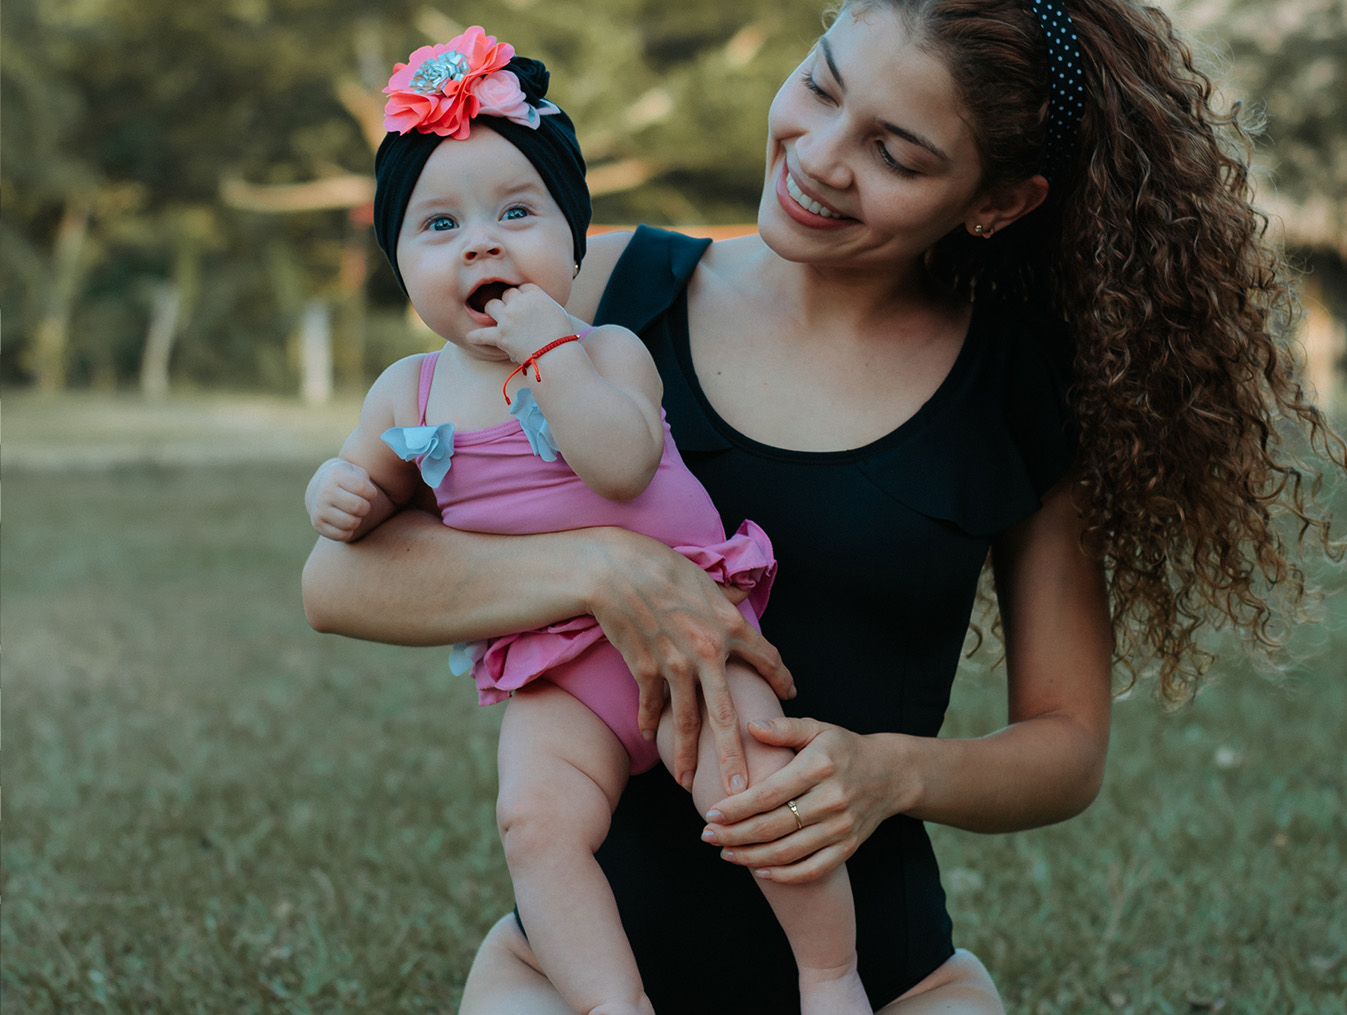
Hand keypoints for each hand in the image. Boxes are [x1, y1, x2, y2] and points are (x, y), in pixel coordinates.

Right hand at [306, 457, 379, 540]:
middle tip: (362, 503)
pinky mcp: (318, 525)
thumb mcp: (357, 470)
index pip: (365, 489)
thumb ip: (372, 470)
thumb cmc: (348, 480)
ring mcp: (319, 509)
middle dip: (366, 507)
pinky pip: (343, 535)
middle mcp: (324, 491)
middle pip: (359, 507)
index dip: (372, 493)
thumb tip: (392, 466)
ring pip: (352, 523)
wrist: (320, 489)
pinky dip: (349, 530)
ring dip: (358, 519)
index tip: (368, 492)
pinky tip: (345, 521)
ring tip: (354, 512)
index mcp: (336, 474)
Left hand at [466, 283, 575, 363]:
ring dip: (493, 310)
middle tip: (513, 312)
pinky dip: (475, 336)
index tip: (524, 302)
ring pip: (492, 306)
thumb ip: (545, 304)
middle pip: (507, 294)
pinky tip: (470, 337)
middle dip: (509, 302)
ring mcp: (508, 319)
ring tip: (494, 317)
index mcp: (534, 294)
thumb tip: (537, 308)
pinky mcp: (501, 336)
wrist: (556, 353)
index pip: (522, 287)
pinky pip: (482, 334)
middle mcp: (519, 303)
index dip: (522, 295)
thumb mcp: (558, 312)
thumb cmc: (562, 335)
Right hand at [588, 532, 795, 795]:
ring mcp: (675, 665)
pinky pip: (652, 705)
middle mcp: (707, 653)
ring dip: (688, 756)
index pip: (767, 659)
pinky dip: (651, 722)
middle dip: (735, 758)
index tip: (791, 694)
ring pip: (687, 722)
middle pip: (727, 716)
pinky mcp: (645, 669)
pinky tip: (652, 739)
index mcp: (730, 626)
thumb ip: (726, 597)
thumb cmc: (663, 567)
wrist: (616, 571)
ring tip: (689, 783)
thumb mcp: (706, 579)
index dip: (782, 678)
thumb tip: (741, 597)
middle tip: (744, 790)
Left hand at [700, 718, 908, 883]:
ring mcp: (841, 827)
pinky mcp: (848, 847)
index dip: (737, 807)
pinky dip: (785, 875)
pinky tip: (760, 869)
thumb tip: (749, 726)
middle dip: (735, 835)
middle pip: (774, 826)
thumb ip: (783, 728)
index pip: (769, 793)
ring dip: (752, 857)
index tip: (711, 814)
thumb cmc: (843, 748)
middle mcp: (832, 799)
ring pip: (789, 852)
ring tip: (726, 853)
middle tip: (708, 837)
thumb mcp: (817, 729)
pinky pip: (813, 869)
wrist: (891, 774)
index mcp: (819, 767)